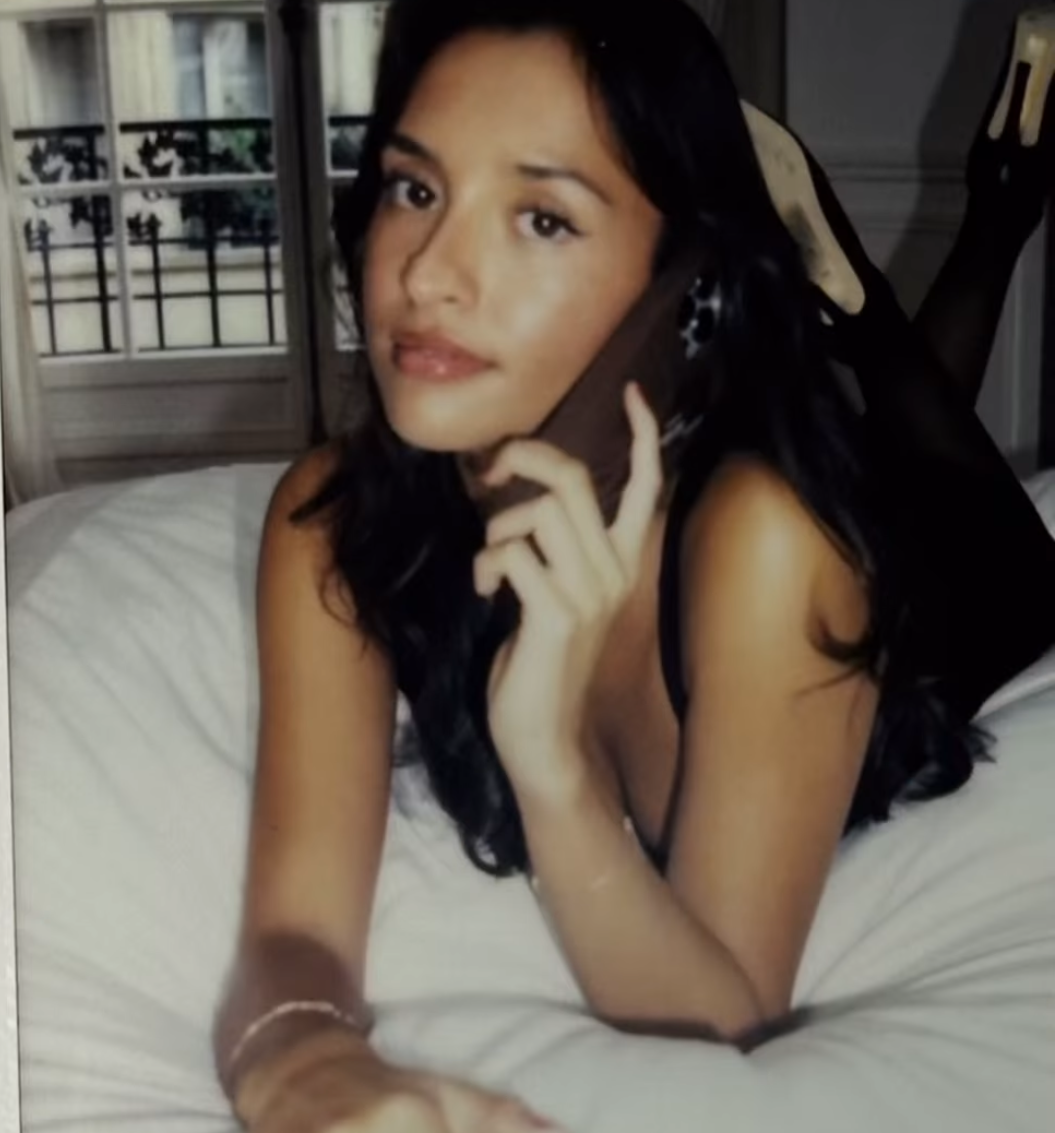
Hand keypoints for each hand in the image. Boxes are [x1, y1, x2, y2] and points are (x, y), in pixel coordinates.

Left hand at [473, 382, 662, 792]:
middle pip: (575, 480)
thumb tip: (514, 497)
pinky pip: (513, 554)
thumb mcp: (551, 594)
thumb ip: (550, 547)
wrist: (543, 739)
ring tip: (490, 566)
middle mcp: (614, 574)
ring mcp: (590, 595)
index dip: (642, 436)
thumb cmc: (538, 665)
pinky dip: (486, 565)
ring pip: (540, 512)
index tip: (632, 393)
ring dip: (496, 528)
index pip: (646, 488)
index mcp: (619, 564)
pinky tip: (488, 595)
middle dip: (523, 458)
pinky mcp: (557, 617)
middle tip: (487, 473)